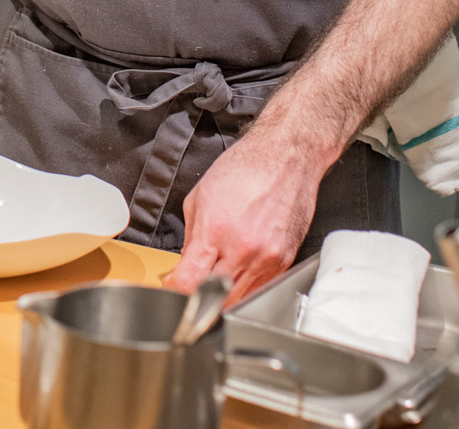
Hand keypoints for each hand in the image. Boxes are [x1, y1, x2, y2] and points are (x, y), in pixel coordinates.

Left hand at [165, 129, 324, 297]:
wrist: (286, 159)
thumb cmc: (245, 169)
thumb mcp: (200, 197)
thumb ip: (190, 236)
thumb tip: (187, 263)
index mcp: (216, 230)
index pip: (189, 281)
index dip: (176, 290)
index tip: (173, 288)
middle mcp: (243, 250)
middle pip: (214, 298)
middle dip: (198, 296)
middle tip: (192, 284)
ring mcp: (266, 259)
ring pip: (238, 298)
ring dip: (223, 294)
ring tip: (216, 274)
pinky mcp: (284, 261)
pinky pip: (260, 287)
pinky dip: (245, 285)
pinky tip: (239, 267)